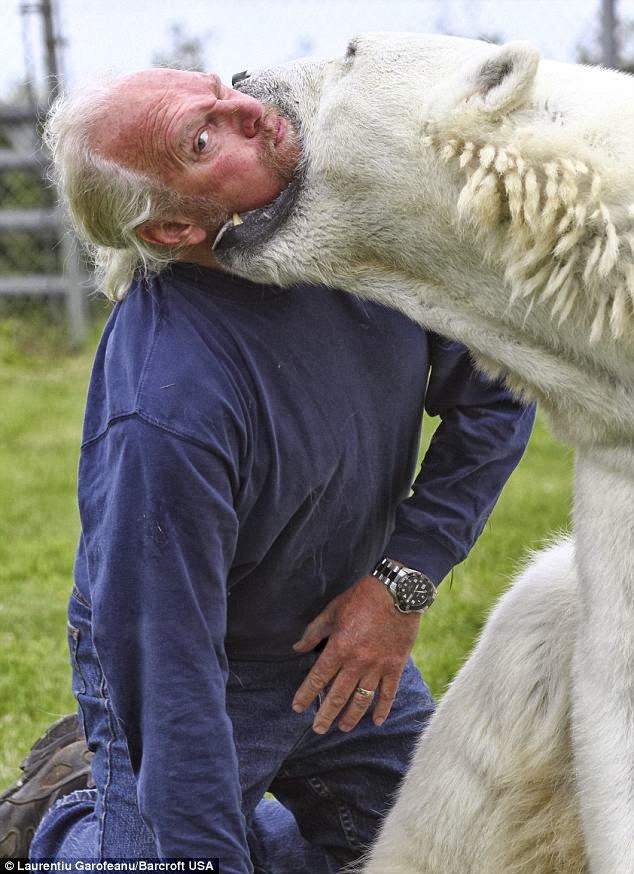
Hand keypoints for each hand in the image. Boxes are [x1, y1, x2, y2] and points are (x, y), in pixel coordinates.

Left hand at [291, 575, 420, 733]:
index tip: (297, 707)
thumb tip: (298, 648)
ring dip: (351, 717)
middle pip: (338, 695)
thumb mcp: (333, 611)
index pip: (318, 678)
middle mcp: (357, 662)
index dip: (306, 695)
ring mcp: (377, 666)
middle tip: (318, 728)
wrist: (397, 592)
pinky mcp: (395, 666)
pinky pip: (388, 693)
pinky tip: (377, 721)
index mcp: (339, 647)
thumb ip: (315, 632)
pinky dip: (382, 708)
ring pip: (362, 699)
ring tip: (343, 728)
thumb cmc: (361, 598)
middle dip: (326, 714)